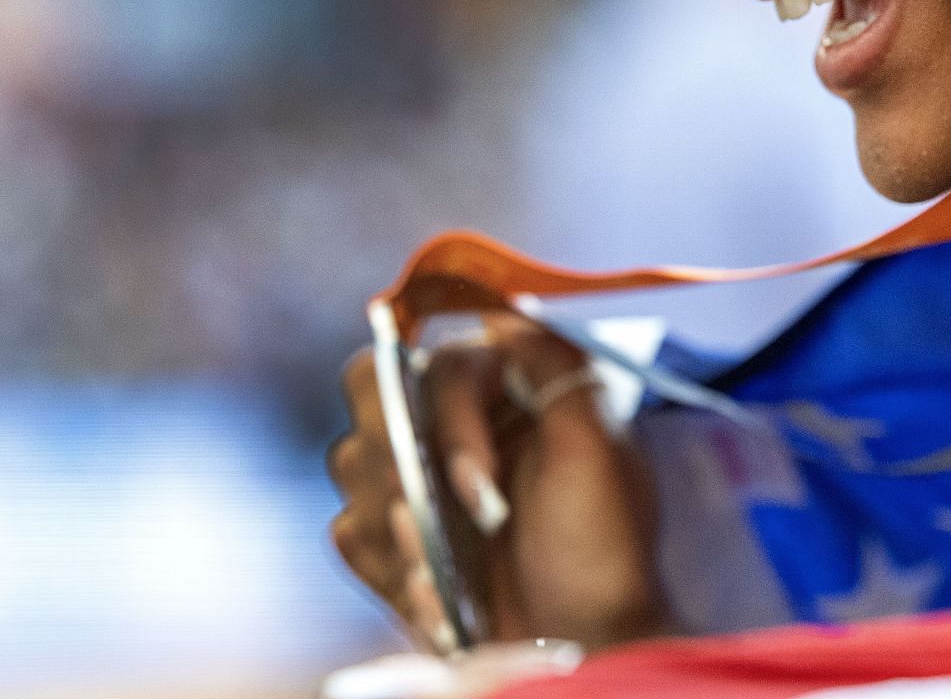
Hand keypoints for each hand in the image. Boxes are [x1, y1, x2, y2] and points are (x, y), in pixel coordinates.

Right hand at [329, 315, 669, 651]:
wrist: (585, 638)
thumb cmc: (601, 546)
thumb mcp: (597, 446)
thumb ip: (556, 365)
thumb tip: (503, 313)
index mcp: (503, 382)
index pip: (439, 367)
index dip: (453, 432)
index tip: (482, 496)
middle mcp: (454, 416)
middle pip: (369, 392)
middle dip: (399, 464)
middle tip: (433, 519)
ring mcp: (418, 475)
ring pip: (351, 462)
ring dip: (395, 521)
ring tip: (442, 568)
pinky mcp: (395, 535)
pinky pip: (349, 532)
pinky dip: (386, 566)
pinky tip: (434, 595)